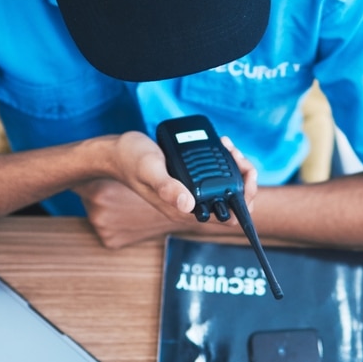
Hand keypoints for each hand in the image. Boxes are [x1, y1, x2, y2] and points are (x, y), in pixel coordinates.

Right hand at [77, 132, 259, 248]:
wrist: (116, 152)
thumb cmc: (130, 161)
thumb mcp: (150, 170)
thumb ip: (167, 187)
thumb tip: (188, 203)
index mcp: (186, 210)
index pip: (231, 217)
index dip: (245, 199)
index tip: (245, 174)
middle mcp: (192, 204)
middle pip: (235, 200)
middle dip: (244, 176)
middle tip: (234, 153)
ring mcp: (192, 191)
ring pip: (228, 184)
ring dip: (236, 165)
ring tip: (227, 145)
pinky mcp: (190, 178)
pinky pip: (216, 173)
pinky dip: (225, 159)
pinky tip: (220, 144)